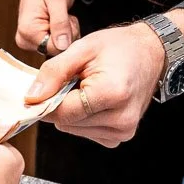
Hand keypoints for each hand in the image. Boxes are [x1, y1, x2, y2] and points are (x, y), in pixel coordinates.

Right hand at [14, 0, 79, 53]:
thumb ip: (60, 22)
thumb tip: (62, 46)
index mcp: (28, 31)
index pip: (56, 48)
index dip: (68, 35)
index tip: (66, 18)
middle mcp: (25, 39)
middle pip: (57, 50)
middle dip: (67, 34)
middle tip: (64, 15)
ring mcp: (30, 40)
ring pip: (58, 47)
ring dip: (66, 32)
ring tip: (62, 15)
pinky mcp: (36, 39)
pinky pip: (56, 44)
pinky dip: (63, 33)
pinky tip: (60, 20)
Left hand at [24, 23, 168, 147]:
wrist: (151, 53)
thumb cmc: (120, 47)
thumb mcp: (82, 49)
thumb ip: (54, 72)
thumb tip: (31, 97)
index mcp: (112, 94)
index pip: (62, 112)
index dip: (45, 101)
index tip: (39, 90)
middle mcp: (121, 119)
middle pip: (66, 123)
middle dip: (60, 102)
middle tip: (72, 81)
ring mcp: (123, 131)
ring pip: (73, 129)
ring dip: (71, 110)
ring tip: (86, 88)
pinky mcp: (121, 136)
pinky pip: (86, 132)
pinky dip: (82, 118)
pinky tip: (93, 100)